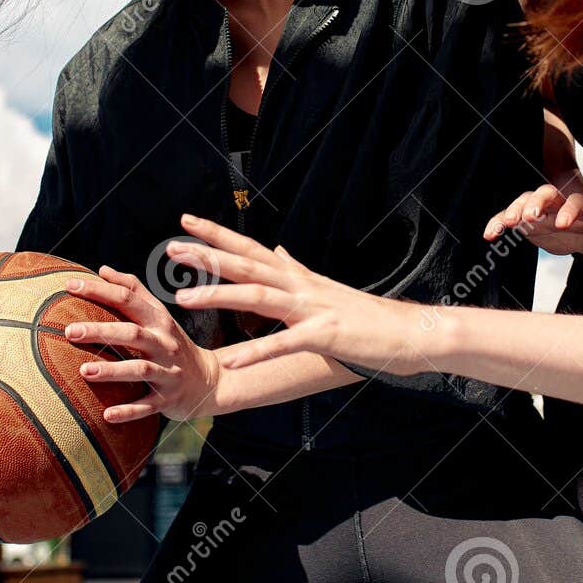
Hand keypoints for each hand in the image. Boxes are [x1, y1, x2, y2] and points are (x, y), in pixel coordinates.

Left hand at [63, 266, 221, 423]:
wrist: (209, 379)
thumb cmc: (172, 343)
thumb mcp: (159, 315)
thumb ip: (134, 290)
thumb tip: (103, 269)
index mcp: (159, 320)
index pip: (128, 299)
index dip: (99, 290)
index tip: (69, 285)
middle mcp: (164, 343)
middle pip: (132, 333)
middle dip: (102, 331)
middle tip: (70, 331)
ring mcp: (167, 372)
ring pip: (140, 369)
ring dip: (113, 371)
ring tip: (84, 370)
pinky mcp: (168, 399)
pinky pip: (147, 406)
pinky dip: (128, 411)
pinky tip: (106, 414)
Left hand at [164, 213, 439, 375]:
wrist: (410, 332)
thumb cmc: (366, 316)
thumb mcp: (325, 288)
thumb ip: (298, 269)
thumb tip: (278, 248)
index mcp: (299, 277)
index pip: (251, 249)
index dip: (218, 235)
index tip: (186, 222)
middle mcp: (301, 286)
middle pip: (247, 266)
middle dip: (209, 256)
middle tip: (172, 249)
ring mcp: (313, 309)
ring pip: (259, 297)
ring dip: (220, 296)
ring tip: (185, 298)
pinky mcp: (325, 336)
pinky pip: (285, 344)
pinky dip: (257, 351)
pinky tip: (231, 360)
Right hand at [485, 183, 582, 279]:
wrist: (578, 227)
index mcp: (582, 208)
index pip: (577, 203)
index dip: (570, 211)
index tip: (563, 224)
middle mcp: (559, 204)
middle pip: (546, 193)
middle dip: (537, 203)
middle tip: (530, 216)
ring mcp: (540, 209)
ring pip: (524, 200)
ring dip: (516, 209)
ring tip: (509, 222)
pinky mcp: (524, 218)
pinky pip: (507, 216)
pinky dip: (497, 223)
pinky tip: (490, 234)